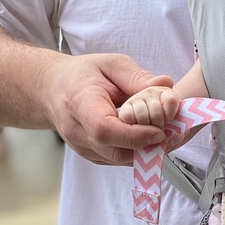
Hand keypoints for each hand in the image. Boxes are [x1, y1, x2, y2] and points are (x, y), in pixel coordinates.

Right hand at [40, 53, 174, 165]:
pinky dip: (137, 153)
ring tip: (163, 133)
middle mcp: (77, 132)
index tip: (159, 131)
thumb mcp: (111, 64)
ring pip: (119, 160)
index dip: (134, 135)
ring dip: (145, 151)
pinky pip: (118, 160)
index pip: (104, 129)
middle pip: (115, 151)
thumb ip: (137, 76)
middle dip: (147, 146)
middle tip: (171, 133)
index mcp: (80, 104)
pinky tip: (148, 137)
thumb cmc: (83, 75)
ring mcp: (82, 148)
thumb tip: (166, 85)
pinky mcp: (91, 156)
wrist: (53, 90)